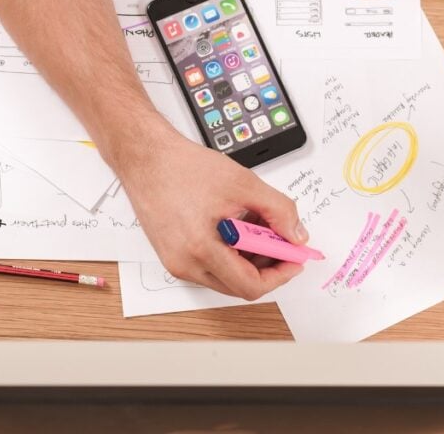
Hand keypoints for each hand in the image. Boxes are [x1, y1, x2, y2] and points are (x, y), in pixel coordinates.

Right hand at [114, 125, 307, 299]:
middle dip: (266, 266)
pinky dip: (230, 253)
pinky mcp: (172, 255)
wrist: (146, 158)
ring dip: (248, 259)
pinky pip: (209, 266)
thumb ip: (278, 211)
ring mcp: (176, 262)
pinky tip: (236, 226)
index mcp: (201, 249)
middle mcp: (185, 264)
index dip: (280, 275)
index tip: (294, 259)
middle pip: (239, 285)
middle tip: (280, 241)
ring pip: (225, 277)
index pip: (250, 286)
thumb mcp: (243, 183)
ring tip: (256, 226)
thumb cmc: (182, 167)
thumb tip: (296, 235)